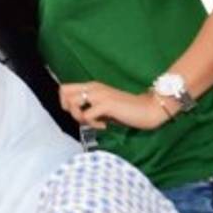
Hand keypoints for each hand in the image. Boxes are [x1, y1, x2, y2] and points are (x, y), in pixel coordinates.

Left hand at [59, 81, 173, 130]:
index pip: (65, 88)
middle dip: (69, 109)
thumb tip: (78, 115)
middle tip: (83, 117)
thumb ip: (91, 107)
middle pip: (63, 92)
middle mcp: (94, 87)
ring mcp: (99, 95)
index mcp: (92, 86)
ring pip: (72, 104)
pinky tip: (105, 125)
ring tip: (95, 122)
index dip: (65, 103)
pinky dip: (93, 124)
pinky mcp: (106, 104)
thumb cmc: (127, 110)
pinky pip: (87, 116)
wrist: (149, 109)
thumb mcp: (105, 107)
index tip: (79, 113)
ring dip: (80, 117)